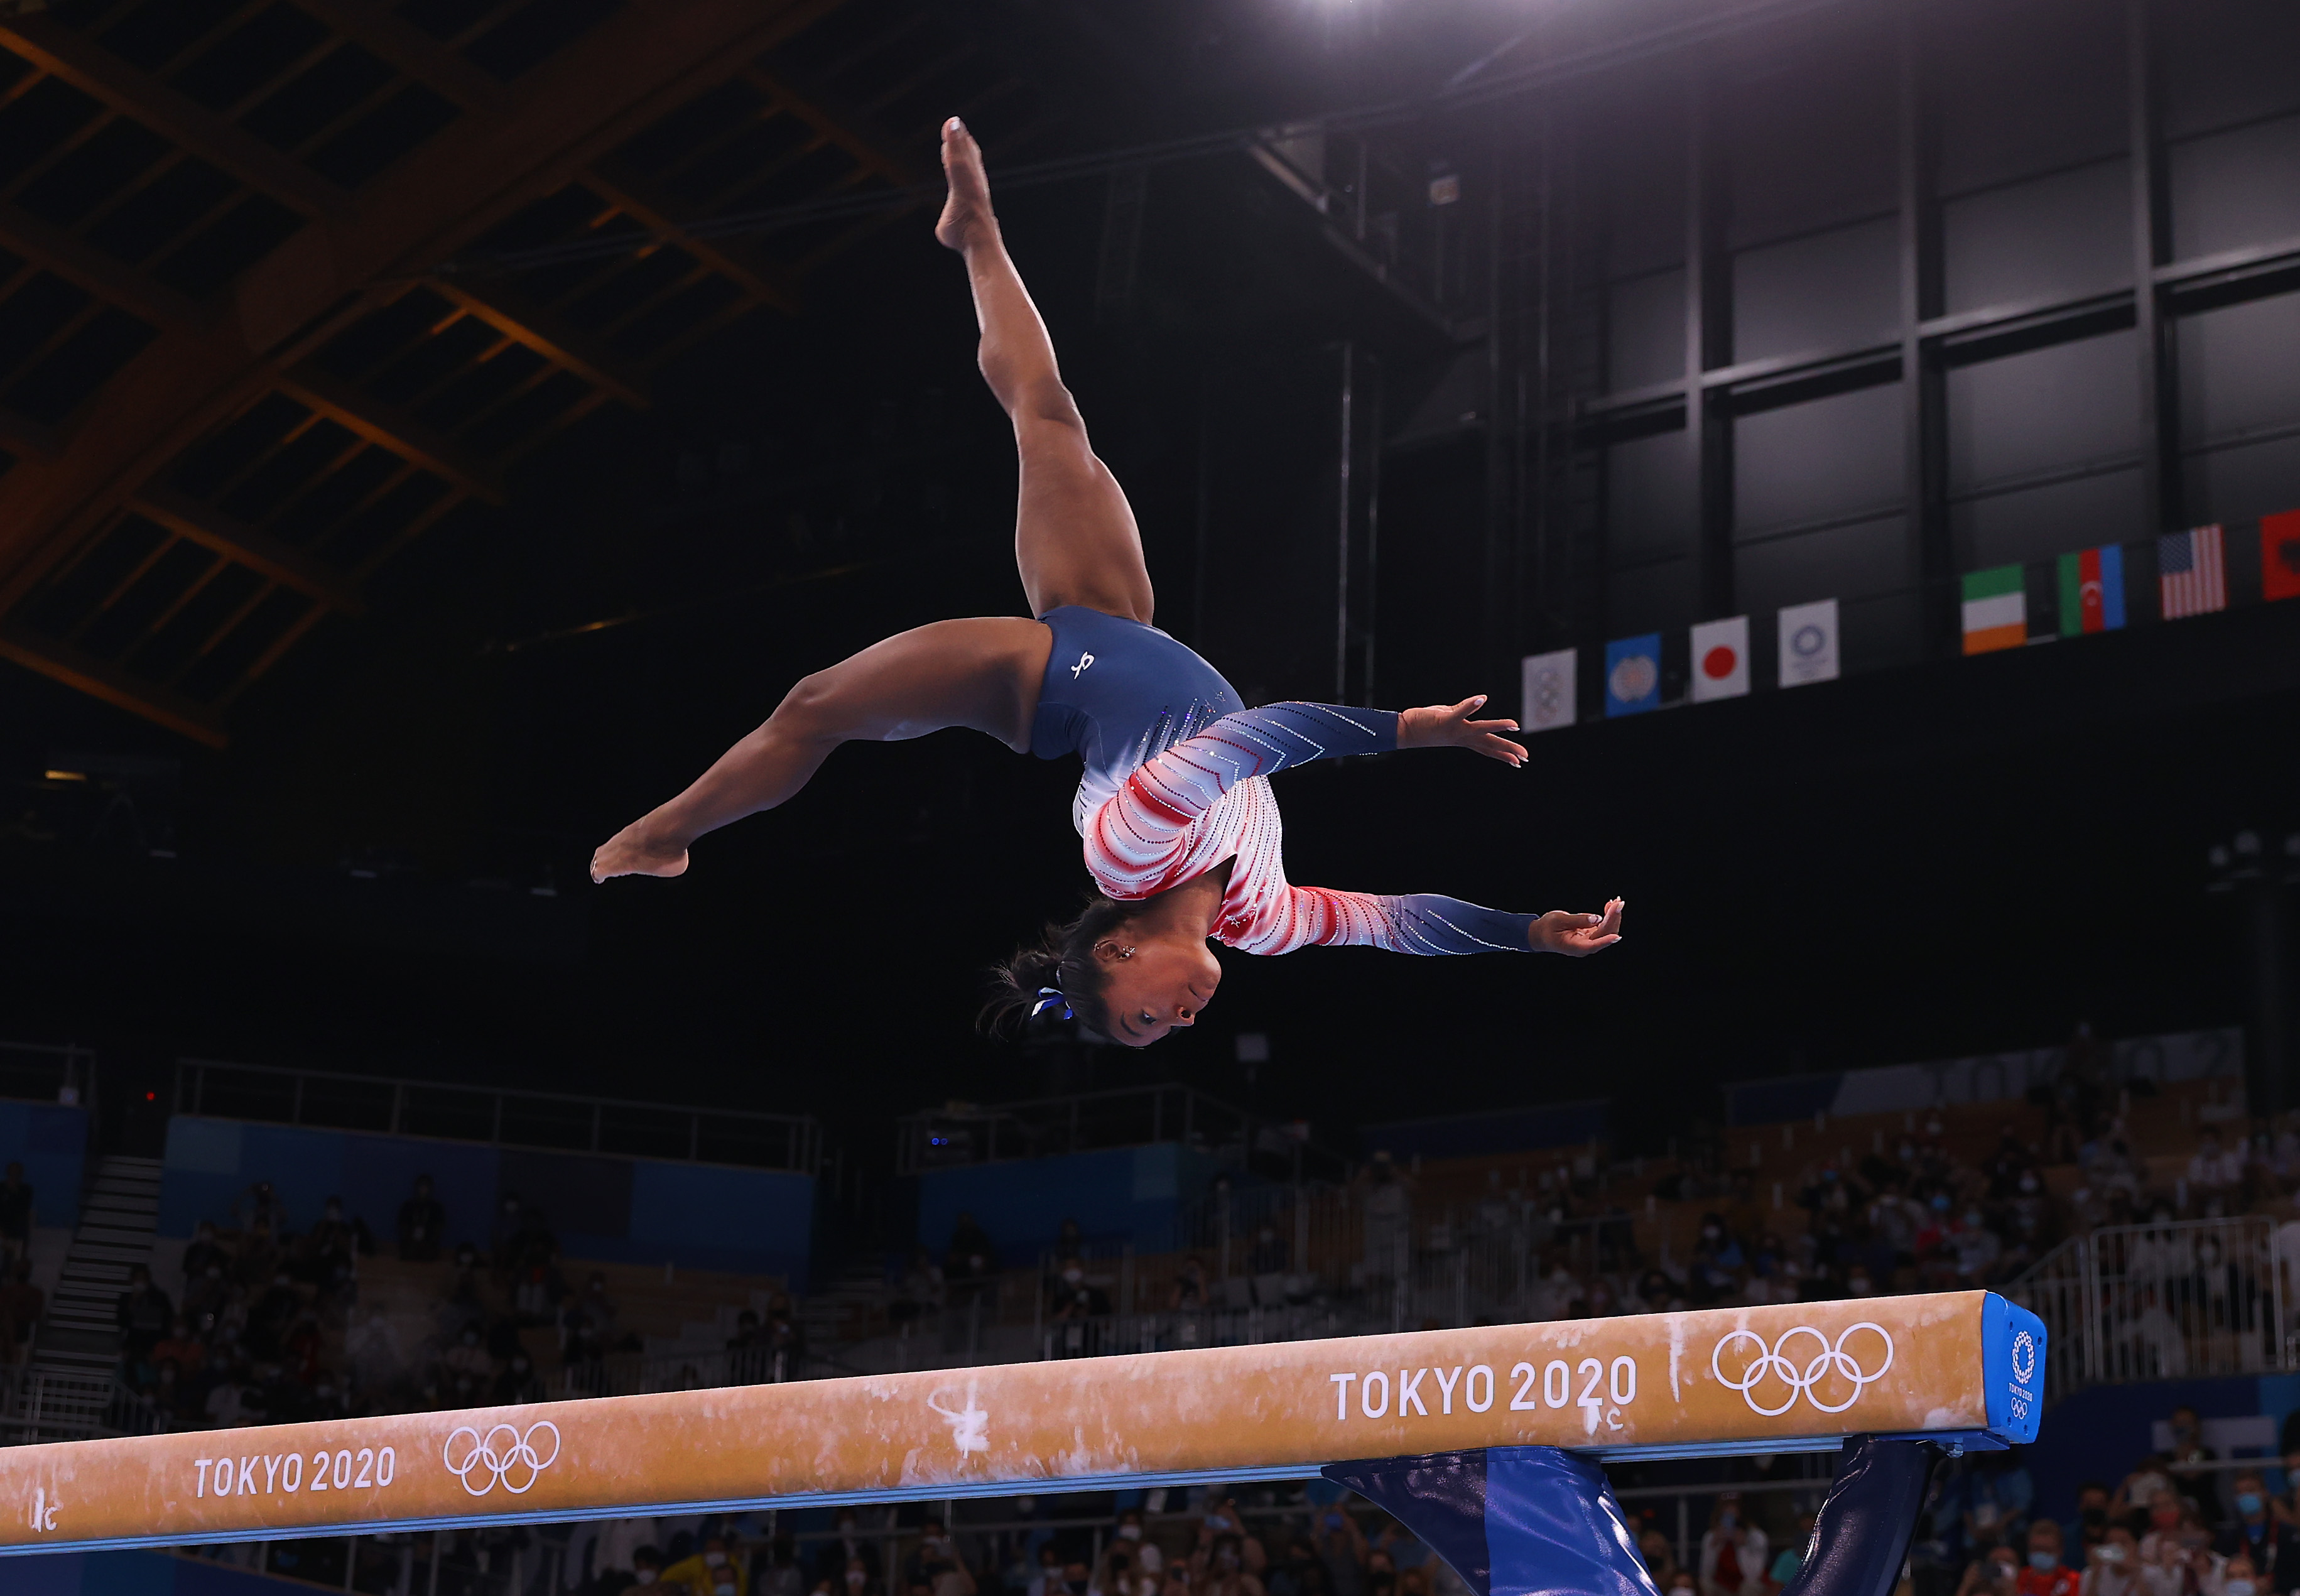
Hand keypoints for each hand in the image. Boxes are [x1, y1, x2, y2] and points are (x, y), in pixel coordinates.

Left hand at [1398, 695, 1523, 765]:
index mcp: (1463, 739)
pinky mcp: (1445, 721)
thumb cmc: (1424, 724)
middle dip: (1508, 750)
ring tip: (1515, 724)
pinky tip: (1483, 698)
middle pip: (1489, 744)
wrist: (1404, 731)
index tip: (1518, 762)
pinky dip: (1471, 705)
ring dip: (1497, 727)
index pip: (1487, 749)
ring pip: (1479, 730)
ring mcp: (1454, 731)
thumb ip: (1463, 711)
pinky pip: (1460, 712)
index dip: (1503, 755)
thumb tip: (1481, 700)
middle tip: (1525, 757)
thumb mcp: (1448, 717)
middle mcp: (1461, 738)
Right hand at [1530, 898, 1623, 954]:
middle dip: (1613, 918)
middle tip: (1619, 903)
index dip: (1605, 941)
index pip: (1593, 945)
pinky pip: (1603, 927)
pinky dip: (1608, 916)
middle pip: (1604, 934)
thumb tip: (1597, 919)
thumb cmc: (1548, 928)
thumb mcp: (1559, 920)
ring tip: (1616, 902)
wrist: (1541, 934)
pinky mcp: (1590, 935)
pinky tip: (1610, 906)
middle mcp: (1585, 946)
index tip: (1616, 937)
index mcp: (1575, 947)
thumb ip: (1579, 920)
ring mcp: (1589, 941)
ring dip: (1613, 916)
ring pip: (1607, 931)